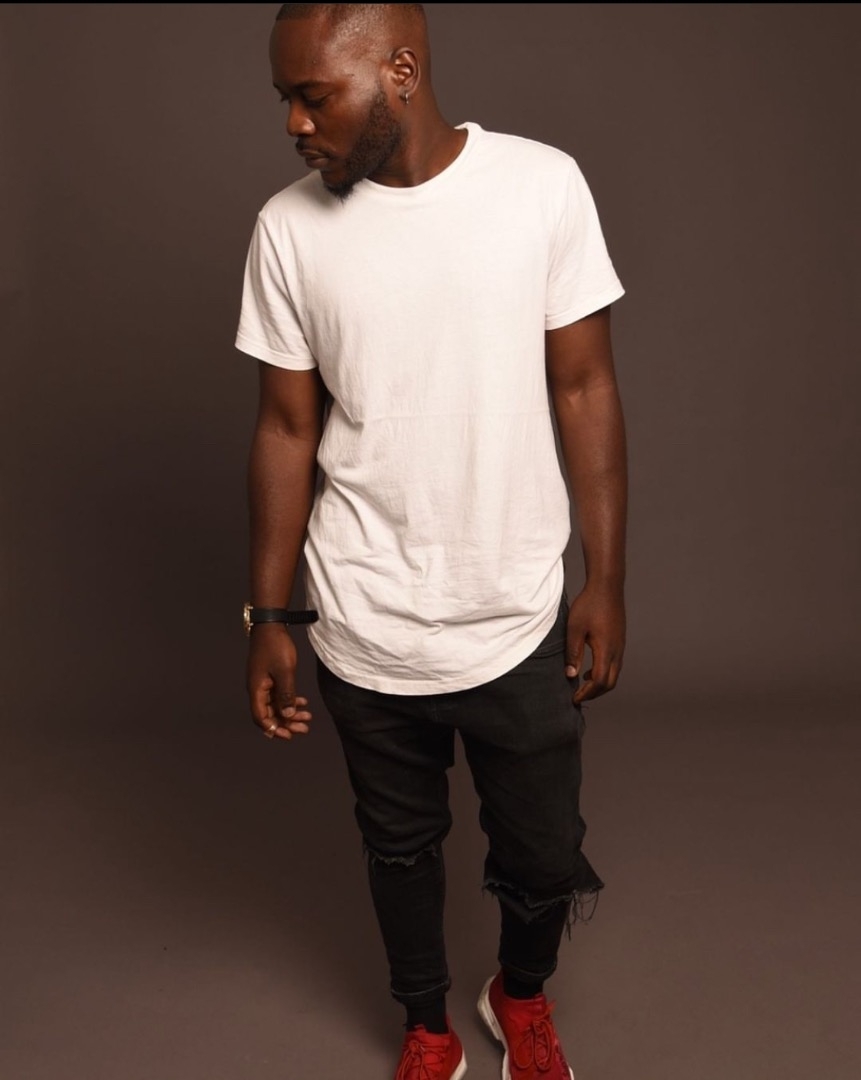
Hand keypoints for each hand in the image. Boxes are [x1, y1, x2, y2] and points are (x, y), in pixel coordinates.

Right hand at [246, 623, 312, 740]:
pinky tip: (303, 702)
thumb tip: (287, 715)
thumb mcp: (284, 671)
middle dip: (286, 723)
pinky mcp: (270, 678)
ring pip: (276, 705)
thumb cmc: (275, 646)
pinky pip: (279, 695)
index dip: (274, 729)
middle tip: (303, 729)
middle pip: (269, 714)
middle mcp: (258, 689)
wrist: (271, 626)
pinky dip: (290, 700)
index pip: (260, 718)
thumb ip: (286, 694)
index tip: (289, 735)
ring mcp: (264, 683)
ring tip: (307, 717)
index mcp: (256, 690)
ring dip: (290, 713)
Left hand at [565, 584, 625, 704]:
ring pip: (614, 675)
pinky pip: (615, 665)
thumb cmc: (589, 605)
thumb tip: (570, 675)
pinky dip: (603, 674)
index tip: (574, 698)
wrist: (607, 587)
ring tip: (582, 685)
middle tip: (578, 696)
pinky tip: (589, 670)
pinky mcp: (620, 642)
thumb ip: (572, 653)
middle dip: (594, 693)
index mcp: (606, 650)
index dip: (587, 693)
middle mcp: (617, 651)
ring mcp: (620, 647)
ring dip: (599, 684)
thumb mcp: (574, 629)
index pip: (599, 682)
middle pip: (610, 683)